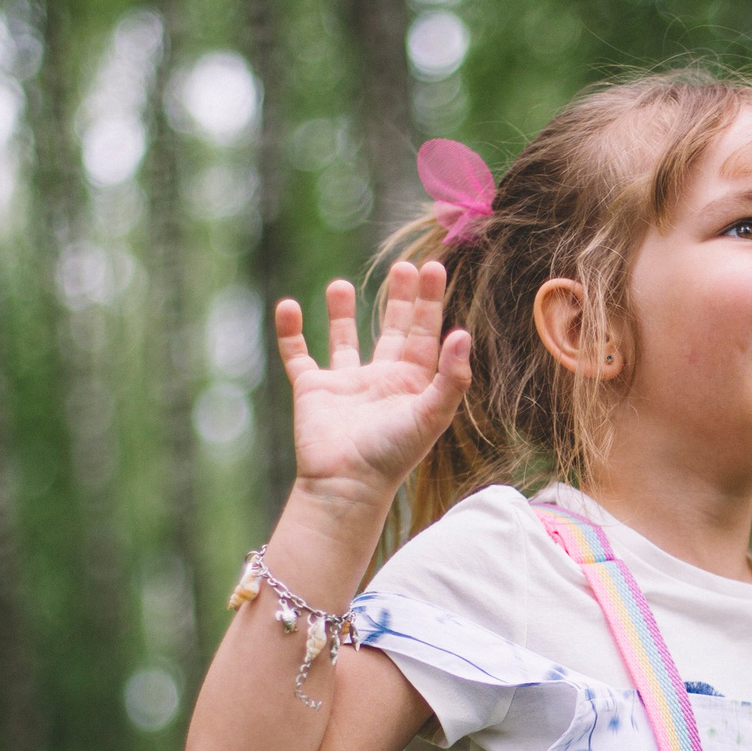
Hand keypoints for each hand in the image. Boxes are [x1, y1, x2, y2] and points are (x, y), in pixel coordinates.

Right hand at [279, 259, 473, 511]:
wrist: (345, 484)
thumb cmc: (392, 454)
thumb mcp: (430, 415)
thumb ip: (450, 377)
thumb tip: (462, 334)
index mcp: (413, 383)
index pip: (424, 333)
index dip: (430, 301)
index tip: (433, 267)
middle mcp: (381, 380)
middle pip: (393, 330)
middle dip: (399, 299)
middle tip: (404, 266)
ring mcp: (345, 385)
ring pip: (344, 339)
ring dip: (343, 313)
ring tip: (342, 284)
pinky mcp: (312, 391)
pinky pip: (298, 355)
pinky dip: (291, 333)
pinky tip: (289, 307)